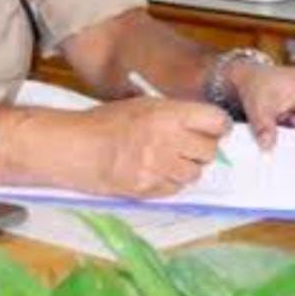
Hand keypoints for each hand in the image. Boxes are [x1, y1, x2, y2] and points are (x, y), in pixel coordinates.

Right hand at [60, 97, 230, 198]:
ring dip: (187, 167)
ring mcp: (159, 168)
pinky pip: (176, 189)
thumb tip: (205, 124)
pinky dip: (170, 182)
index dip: (218, 125)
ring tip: (166, 159)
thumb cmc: (106, 122)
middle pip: (210, 151)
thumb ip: (175, 114)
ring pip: (195, 173)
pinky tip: (154, 171)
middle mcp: (168, 141)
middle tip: (188, 144)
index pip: (215, 121)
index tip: (214, 127)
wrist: (77, 148)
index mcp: (167, 114)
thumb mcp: (143, 105)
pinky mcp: (150, 190)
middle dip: (202, 148)